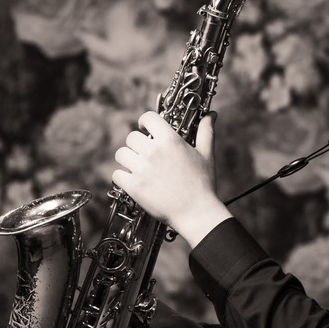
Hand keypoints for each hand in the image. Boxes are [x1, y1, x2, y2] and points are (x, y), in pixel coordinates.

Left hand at [113, 110, 231, 246]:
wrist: (196, 212)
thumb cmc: (203, 183)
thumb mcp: (206, 154)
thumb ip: (206, 131)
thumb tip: (212, 115)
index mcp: (170, 140)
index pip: (148, 118)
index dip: (145, 122)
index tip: (146, 129)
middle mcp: (153, 152)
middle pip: (131, 137)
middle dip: (137, 144)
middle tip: (145, 154)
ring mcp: (141, 169)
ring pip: (121, 154)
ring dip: (128, 159)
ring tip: (139, 167)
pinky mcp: (133, 186)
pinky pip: (117, 174)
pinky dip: (123, 177)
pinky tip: (134, 181)